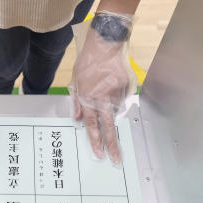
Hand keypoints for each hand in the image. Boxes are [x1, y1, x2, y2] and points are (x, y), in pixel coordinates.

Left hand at [70, 12, 134, 163]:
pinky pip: (122, 98)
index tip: (99, 153)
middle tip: (117, 159)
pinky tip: (112, 85)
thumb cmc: (88, 60)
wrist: (105, 44)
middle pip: (108, 126)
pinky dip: (117, 96)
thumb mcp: (76, 80)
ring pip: (115, 109)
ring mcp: (116, 93)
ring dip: (112, 108)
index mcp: (88, 97)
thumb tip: (77, 118)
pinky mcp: (126, 87)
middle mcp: (102, 98)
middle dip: (112, 144)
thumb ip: (76, 101)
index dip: (94, 140)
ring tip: (107, 92)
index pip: (91, 124)